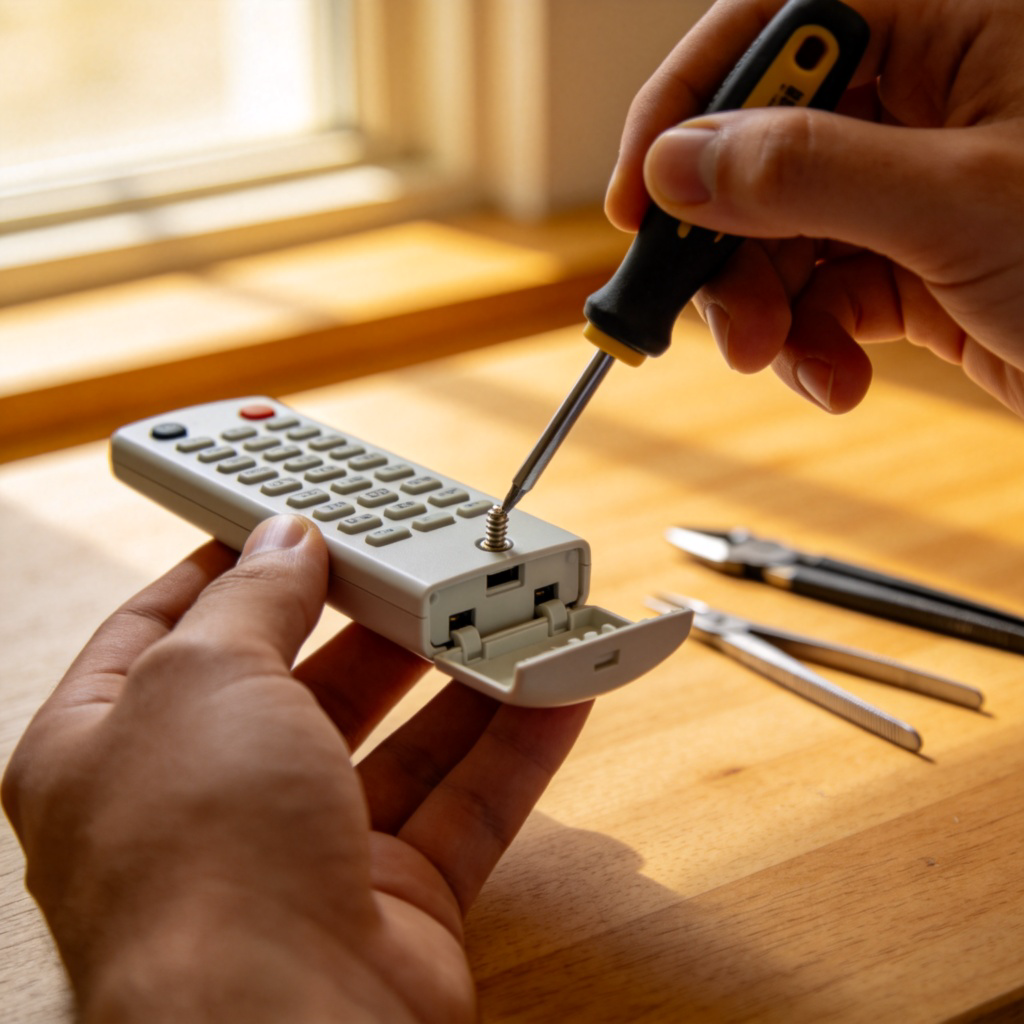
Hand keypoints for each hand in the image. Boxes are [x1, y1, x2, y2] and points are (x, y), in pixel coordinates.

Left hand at [2, 515, 590, 1022]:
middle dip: (369, 623)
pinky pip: (464, 806)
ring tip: (508, 619)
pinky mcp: (393, 900)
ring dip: (459, 681)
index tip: (293, 525)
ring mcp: (303, 856)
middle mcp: (207, 807)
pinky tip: (554, 694)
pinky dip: (513, 749)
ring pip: (399, 745)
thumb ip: (252, 597)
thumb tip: (287, 541)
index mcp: (115, 750)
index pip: (167, 630)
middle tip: (423, 569)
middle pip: (303, 683)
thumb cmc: (196, 866)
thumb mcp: (206, 677)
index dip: (229, 567)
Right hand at [606, 0, 1023, 414]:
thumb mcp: (958, 206)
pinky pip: (823, 290)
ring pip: (781, 231)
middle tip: (704, 313)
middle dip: (726, 242)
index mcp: (955, 17)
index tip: (642, 192)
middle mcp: (930, 90)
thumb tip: (680, 160)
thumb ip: (805, 172)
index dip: (691, 104)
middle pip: (762, 145)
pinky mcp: (918, 258)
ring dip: (763, 309)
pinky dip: (811, 342)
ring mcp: (917, 180)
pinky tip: (834, 378)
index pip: (777, 22)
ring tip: (781, 362)